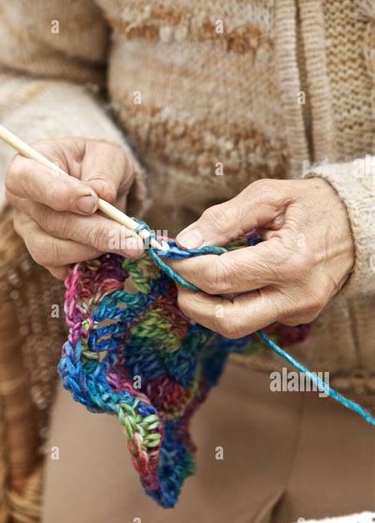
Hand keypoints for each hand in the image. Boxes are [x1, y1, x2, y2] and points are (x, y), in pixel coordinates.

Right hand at [5, 137, 143, 279]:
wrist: (98, 186)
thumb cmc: (96, 164)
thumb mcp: (106, 155)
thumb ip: (104, 170)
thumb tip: (103, 194)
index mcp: (27, 166)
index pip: (27, 180)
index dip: (58, 193)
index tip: (92, 202)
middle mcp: (22, 202)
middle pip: (49, 222)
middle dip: (94, 232)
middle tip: (132, 239)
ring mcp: (29, 232)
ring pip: (51, 251)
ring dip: (93, 250)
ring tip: (124, 241)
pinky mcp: (43, 255)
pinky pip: (60, 269)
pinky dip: (89, 264)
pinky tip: (111, 253)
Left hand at [172, 178, 354, 337]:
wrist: (359, 224)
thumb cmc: (311, 204)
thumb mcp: (268, 196)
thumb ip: (223, 219)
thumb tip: (184, 243)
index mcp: (290, 261)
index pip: (220, 277)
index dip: (185, 267)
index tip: (168, 253)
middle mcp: (296, 296)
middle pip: (226, 319)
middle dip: (190, 301)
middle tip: (177, 276)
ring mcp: (298, 312)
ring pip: (236, 326)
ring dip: (206, 307)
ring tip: (196, 278)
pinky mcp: (296, 318)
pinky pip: (251, 319)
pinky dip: (228, 303)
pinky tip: (224, 281)